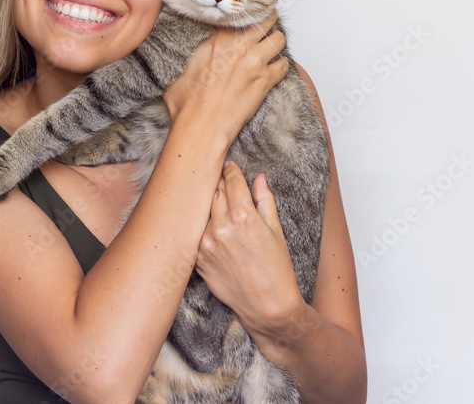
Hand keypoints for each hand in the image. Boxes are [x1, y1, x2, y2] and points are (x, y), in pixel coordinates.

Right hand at [162, 8, 287, 141]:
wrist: (201, 125)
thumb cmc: (188, 102)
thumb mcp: (184, 67)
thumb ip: (197, 53)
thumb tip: (196, 53)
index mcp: (218, 39)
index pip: (242, 16)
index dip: (249, 15)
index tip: (250, 15)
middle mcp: (240, 46)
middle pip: (265, 21)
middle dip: (268, 21)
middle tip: (267, 24)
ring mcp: (255, 62)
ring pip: (279, 39)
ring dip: (277, 41)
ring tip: (273, 46)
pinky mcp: (265, 81)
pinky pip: (284, 65)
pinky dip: (282, 65)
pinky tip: (276, 68)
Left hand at [195, 161, 304, 334]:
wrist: (266, 306)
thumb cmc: (277, 269)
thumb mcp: (276, 230)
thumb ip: (264, 200)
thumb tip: (259, 178)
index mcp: (244, 216)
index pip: (231, 181)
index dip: (231, 171)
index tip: (229, 166)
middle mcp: (221, 226)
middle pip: (214, 192)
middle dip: (218, 183)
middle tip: (219, 177)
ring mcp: (206, 243)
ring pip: (202, 210)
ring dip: (208, 203)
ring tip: (214, 200)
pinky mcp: (198, 257)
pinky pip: (196, 232)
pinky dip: (203, 225)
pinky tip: (210, 225)